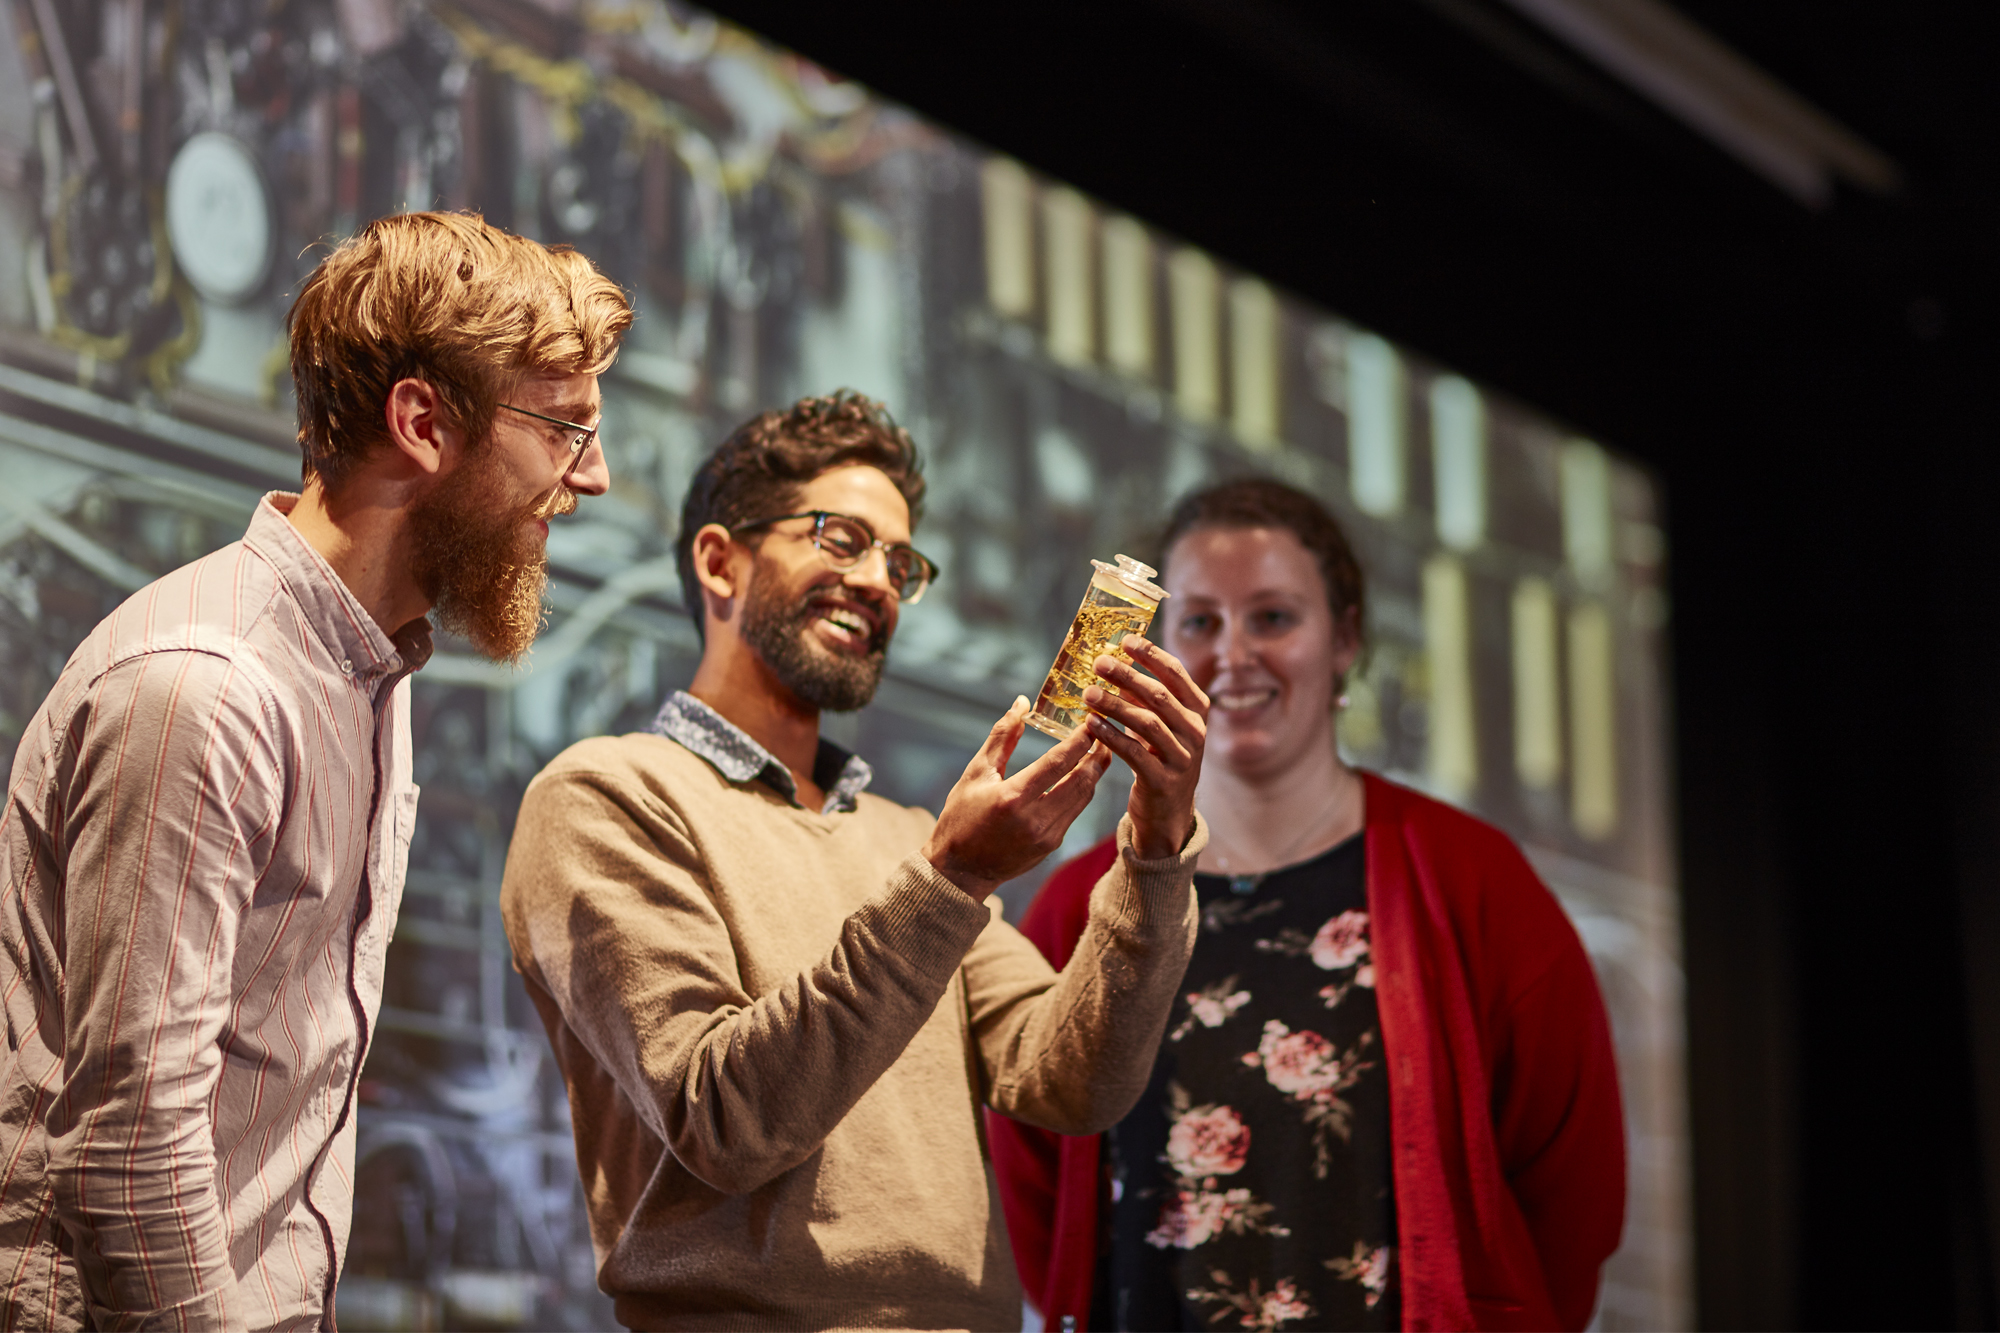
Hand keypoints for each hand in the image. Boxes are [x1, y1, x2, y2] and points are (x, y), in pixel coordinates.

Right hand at [923, 697, 1114, 898]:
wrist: (960, 870)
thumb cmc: (961, 817)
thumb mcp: (976, 773)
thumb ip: (1002, 737)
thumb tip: (1022, 703)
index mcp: (1013, 798)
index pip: (1058, 763)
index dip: (1079, 740)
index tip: (1091, 720)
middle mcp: (1035, 819)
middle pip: (1080, 780)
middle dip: (1097, 754)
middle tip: (1106, 731)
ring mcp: (1047, 836)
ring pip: (1083, 797)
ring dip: (1094, 772)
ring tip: (1100, 748)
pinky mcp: (1052, 844)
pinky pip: (1075, 811)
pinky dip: (1083, 790)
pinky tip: (1083, 774)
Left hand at [1082, 636, 1208, 859]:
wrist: (1168, 812)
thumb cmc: (1159, 757)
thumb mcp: (1161, 724)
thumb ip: (1146, 696)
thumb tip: (1113, 660)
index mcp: (1198, 711)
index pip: (1177, 674)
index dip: (1152, 655)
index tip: (1126, 640)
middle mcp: (1196, 732)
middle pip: (1159, 696)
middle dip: (1127, 676)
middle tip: (1099, 663)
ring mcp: (1183, 758)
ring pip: (1146, 723)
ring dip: (1115, 705)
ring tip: (1088, 693)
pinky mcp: (1163, 781)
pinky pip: (1134, 753)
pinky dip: (1111, 736)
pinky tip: (1091, 724)